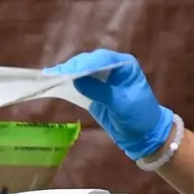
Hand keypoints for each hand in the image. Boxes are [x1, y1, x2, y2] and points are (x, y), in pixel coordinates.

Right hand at [49, 49, 175, 160]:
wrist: (142, 135)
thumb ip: (99, 91)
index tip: (66, 70)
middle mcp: (114, 67)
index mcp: (125, 66)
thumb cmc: (137, 117)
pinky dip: (70, 81)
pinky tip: (57, 82)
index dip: (83, 64)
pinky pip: (81, 81)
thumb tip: (76, 79)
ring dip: (68, 72)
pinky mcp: (96, 89)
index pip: (102, 59)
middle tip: (54, 73)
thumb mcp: (120, 105)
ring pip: (83, 69)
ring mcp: (104, 77)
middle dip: (72, 66)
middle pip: (90, 61)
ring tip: (50, 76)